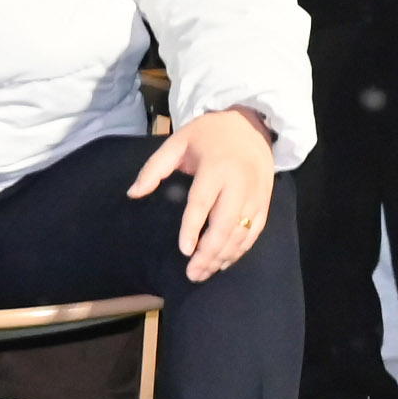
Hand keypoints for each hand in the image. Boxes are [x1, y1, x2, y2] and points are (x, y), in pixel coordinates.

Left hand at [133, 105, 277, 282]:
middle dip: (209, 252)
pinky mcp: (265, 203)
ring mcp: (256, 195)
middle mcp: (240, 184)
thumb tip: (132, 194)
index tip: (184, 250)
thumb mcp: (176, 142)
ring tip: (205, 272)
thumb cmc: (208, 134)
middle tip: (193, 274)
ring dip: (224, 256)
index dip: (193, 228)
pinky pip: (254, 232)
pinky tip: (225, 262)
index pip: (203, 203)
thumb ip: (154, 168)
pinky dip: (240, 249)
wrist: (251, 124)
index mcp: (216, 167)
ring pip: (242, 233)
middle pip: (225, 224)